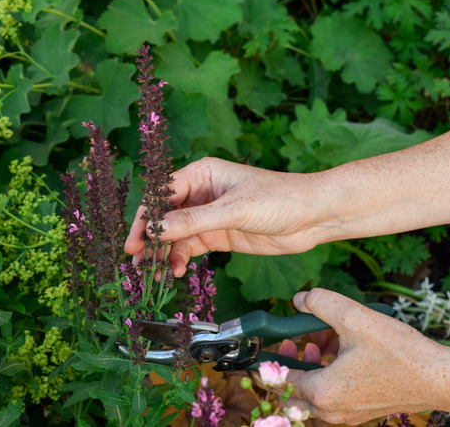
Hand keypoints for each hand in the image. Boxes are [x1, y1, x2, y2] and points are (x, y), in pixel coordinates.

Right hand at [124, 157, 332, 276]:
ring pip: (175, 236)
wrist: (314, 216)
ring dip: (164, 254)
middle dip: (150, 239)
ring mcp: (209, 216)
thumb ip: (193, 220)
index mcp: (201, 174)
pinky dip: (180, 259)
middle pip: (164, 217)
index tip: (134, 241)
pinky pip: (191, 248)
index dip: (145, 217)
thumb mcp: (234, 210)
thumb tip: (154, 228)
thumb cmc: (279, 198)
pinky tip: (176, 271)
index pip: (161, 195)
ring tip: (155, 274)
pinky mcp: (219, 236)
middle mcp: (201, 194)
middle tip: (137, 262)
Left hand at [282, 288, 449, 423]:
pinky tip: (344, 352)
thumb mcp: (354, 317)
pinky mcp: (361, 413)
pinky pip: (333, 397)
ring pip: (313, 394)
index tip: (278, 340)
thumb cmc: (399, 353)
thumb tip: (300, 299)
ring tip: (324, 341)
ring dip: (312, 367)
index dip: (274, 356)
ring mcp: (347, 416)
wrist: (440, 379)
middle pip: (293, 391)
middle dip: (292, 362)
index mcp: (322, 393)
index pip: (279, 380)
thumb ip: (320, 303)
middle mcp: (330, 411)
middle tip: (299, 340)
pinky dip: (330, 375)